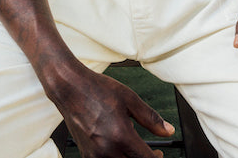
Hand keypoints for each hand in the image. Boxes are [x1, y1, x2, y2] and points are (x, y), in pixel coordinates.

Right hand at [51, 65, 174, 157]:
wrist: (70, 88)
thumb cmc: (97, 89)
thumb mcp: (129, 98)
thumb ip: (150, 118)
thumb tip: (168, 130)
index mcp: (121, 136)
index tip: (159, 153)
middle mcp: (107, 150)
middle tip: (150, 153)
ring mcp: (94, 155)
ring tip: (133, 148)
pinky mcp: (86, 155)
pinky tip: (117, 146)